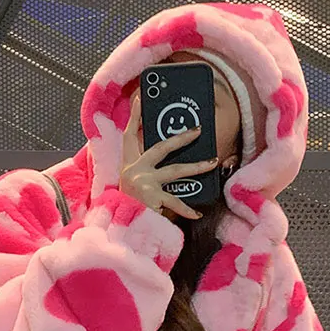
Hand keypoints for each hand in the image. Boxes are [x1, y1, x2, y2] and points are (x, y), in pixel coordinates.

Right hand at [120, 96, 217, 220]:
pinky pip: (175, 202)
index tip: (141, 98)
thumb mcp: (129, 191)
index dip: (135, 117)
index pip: (130, 137)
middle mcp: (133, 171)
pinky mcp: (151, 197)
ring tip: (213, 163)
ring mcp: (143, 182)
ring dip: (196, 166)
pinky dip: (187, 210)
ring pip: (175, 170)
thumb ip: (144, 180)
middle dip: (180, 138)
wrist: (117, 232)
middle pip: (160, 147)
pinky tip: (197, 213)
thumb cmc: (125, 212)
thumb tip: (170, 174)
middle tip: (197, 130)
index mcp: (127, 168)